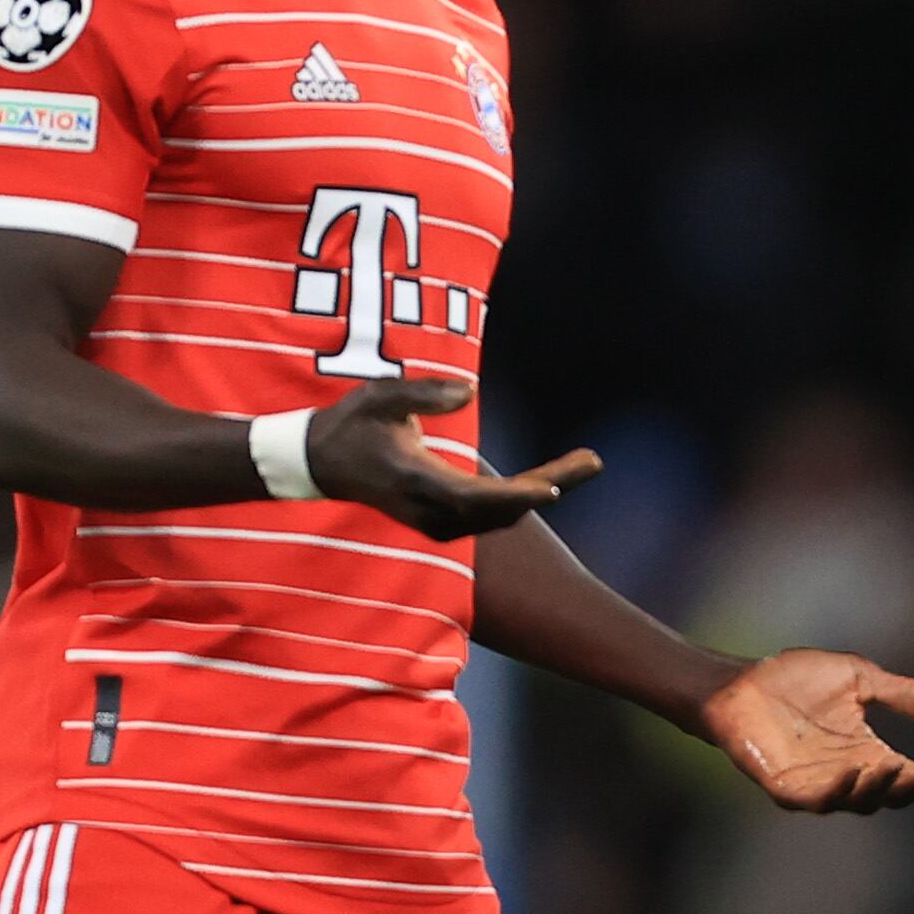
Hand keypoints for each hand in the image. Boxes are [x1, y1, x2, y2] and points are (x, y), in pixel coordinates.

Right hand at [305, 379, 601, 539]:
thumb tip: (469, 391)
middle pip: (500, 508)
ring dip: (542, 490)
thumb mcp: (379, 395)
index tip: (553, 489)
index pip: (473, 496)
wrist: (320, 463)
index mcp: (415, 479)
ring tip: (585, 462)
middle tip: (594, 460)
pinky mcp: (439, 522)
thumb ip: (423, 392)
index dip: (514, 495)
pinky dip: (522, 499)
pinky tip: (551, 479)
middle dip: (550, 485)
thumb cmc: (353, 424)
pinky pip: (490, 517)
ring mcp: (433, 522)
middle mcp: (428, 509)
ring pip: (499, 516)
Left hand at [701, 648, 913, 812]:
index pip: (913, 776)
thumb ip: (907, 695)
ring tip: (899, 767)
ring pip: (861, 802)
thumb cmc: (796, 679)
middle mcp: (848, 775)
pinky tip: (855, 772)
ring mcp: (818, 786)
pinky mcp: (787, 788)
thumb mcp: (862, 679)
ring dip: (882, 789)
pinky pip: (819, 800)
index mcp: (869, 752)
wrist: (741, 681)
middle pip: (894, 796)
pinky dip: (839, 791)